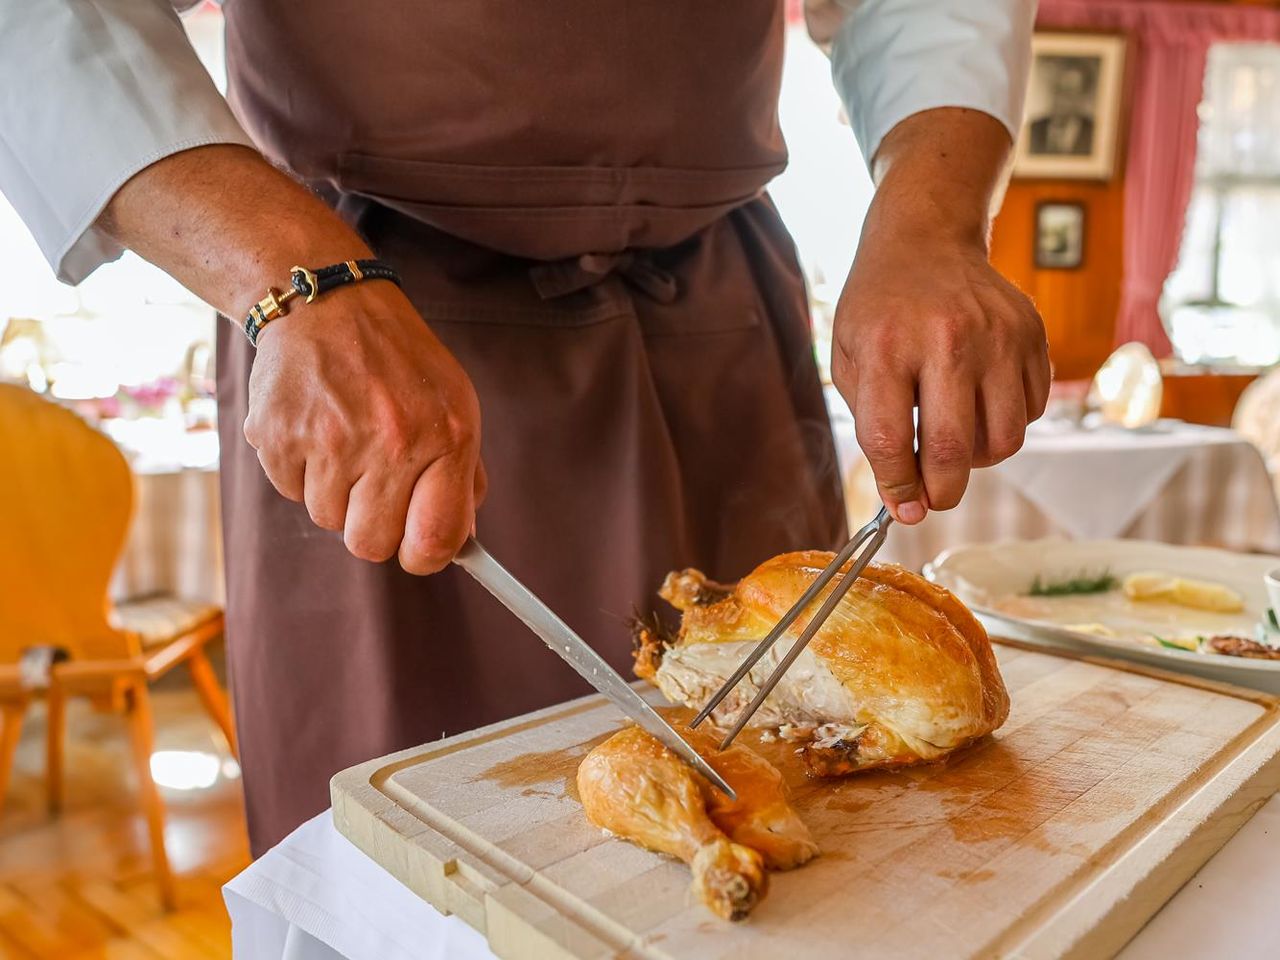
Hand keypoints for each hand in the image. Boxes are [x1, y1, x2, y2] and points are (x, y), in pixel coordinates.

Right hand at [98, 145, 484, 572]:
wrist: (328, 301)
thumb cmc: (399, 360)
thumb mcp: (455, 404)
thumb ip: (464, 475)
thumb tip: (461, 542)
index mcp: (445, 436)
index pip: (436, 538)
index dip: (425, 556)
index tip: (418, 549)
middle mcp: (391, 441)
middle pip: (372, 545)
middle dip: (373, 526)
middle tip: (374, 488)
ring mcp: (331, 440)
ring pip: (328, 520)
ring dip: (337, 493)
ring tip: (345, 439)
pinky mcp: (279, 436)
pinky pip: (291, 492)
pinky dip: (302, 470)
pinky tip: (315, 427)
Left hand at [833, 230, 1048, 523]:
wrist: (924, 238)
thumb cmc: (880, 308)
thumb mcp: (849, 357)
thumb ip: (871, 424)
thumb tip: (901, 496)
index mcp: (888, 346)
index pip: (890, 440)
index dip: (897, 488)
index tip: (902, 509)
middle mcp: (947, 339)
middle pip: (952, 449)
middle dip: (942, 492)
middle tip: (933, 499)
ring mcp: (998, 336)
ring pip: (1003, 440)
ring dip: (978, 462)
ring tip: (956, 443)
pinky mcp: (1032, 334)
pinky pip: (1030, 412)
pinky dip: (1006, 427)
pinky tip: (979, 407)